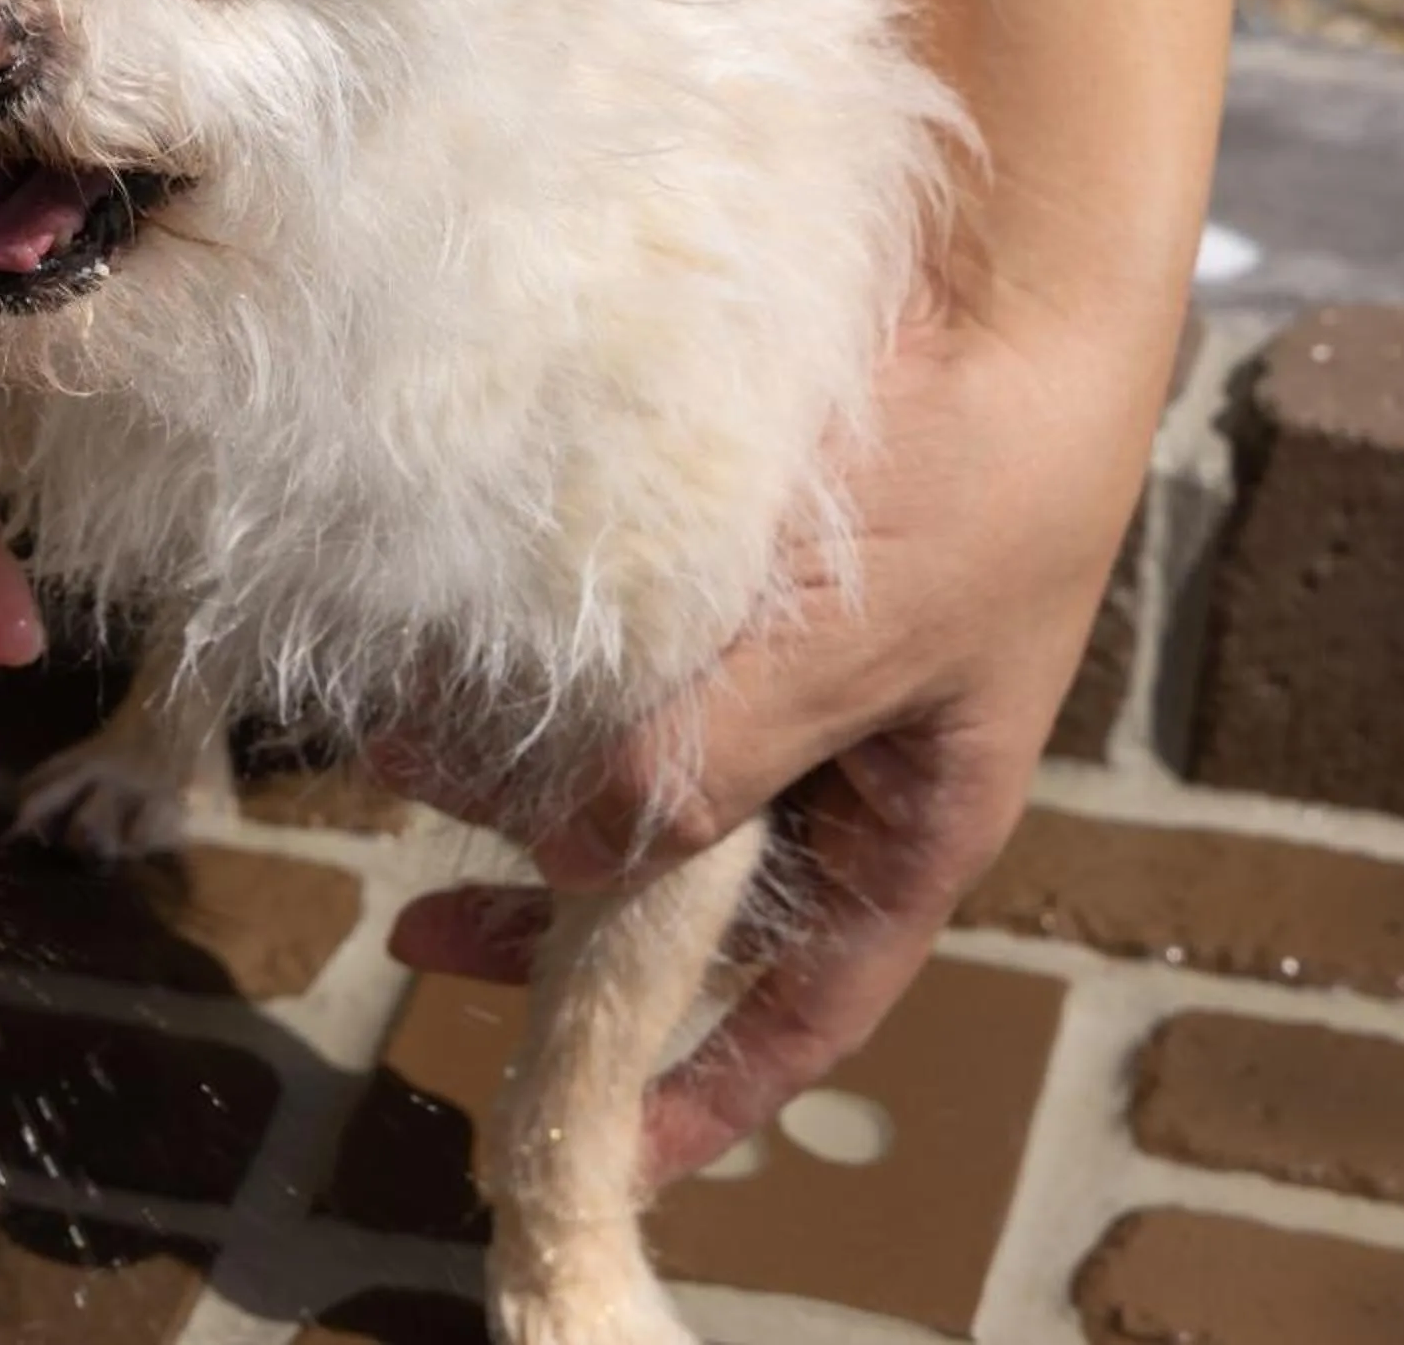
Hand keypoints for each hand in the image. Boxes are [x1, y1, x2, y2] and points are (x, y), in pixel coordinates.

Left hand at [382, 299, 1168, 1180]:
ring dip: (524, 773)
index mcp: (911, 813)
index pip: (811, 1000)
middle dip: (559, 912)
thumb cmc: (983, 474)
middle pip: (691, 885)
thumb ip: (713, 764)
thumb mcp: (854, 657)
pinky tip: (447, 656)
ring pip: (635, 762)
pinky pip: (617, 649)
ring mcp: (781, 654)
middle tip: (419, 917)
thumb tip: (576, 860)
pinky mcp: (722, 564)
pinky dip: (536, 667)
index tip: (604, 1144)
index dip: (714, 1086)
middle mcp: (840, 750)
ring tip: (401, 750)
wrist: (1002, 260)